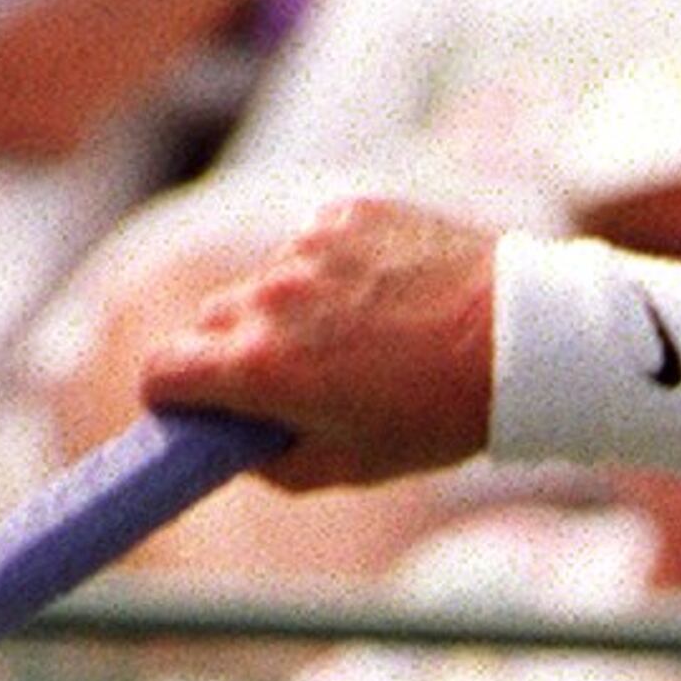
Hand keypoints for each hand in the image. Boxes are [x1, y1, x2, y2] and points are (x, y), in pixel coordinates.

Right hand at [142, 195, 499, 487]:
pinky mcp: (345, 213)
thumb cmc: (439, 418)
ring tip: (353, 342)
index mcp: (262, 368)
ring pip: (262, 282)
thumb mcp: (353, 467)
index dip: (167, 396)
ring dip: (283, 311)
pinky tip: (380, 300)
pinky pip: (311, 247)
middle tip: (276, 385)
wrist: (518, 340)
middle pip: (206, 322)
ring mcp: (308, 248)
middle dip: (225, 356)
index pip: (162, 371)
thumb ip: (276, 463)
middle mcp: (272, 297)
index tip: (183, 407)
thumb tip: (236, 447)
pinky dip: (328, 273)